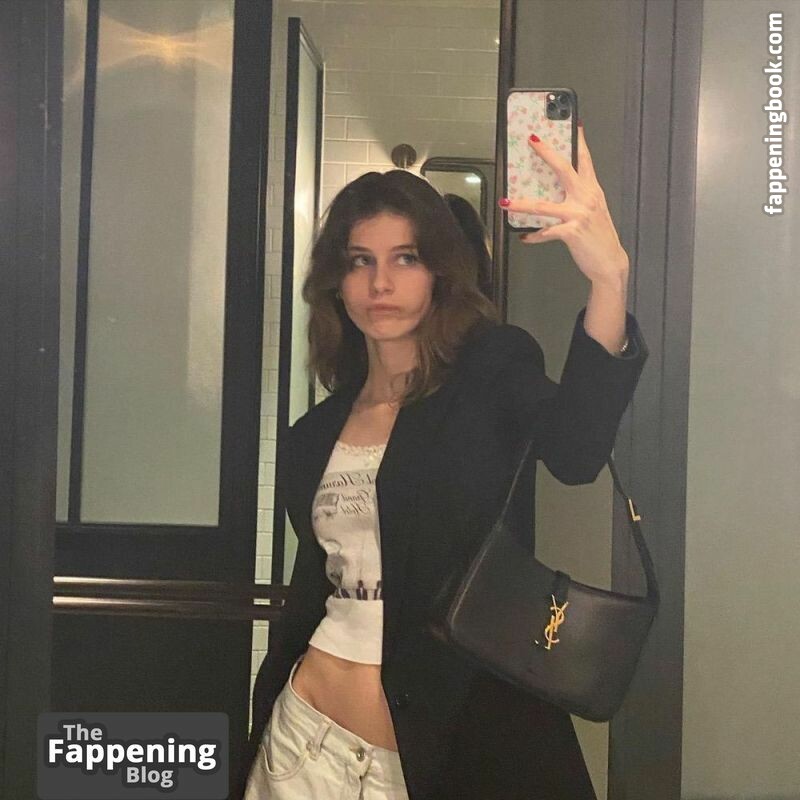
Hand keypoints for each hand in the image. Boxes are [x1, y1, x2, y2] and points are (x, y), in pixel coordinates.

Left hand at [499, 124, 628, 288]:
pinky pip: (546, 232)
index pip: (585, 160)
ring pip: (544, 206)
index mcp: (592, 190)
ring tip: (505, 202)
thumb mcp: (592, 212)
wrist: (610, 262)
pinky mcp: (571, 232)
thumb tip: (557, 193)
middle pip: (564, 169)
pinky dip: (534, 235)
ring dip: (521, 204)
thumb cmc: (598, 237)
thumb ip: (578, 199)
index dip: (579, 141)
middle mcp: (586, 198)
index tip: (574, 124)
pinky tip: (524, 237)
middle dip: (547, 153)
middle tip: (532, 140)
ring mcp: (579, 214)